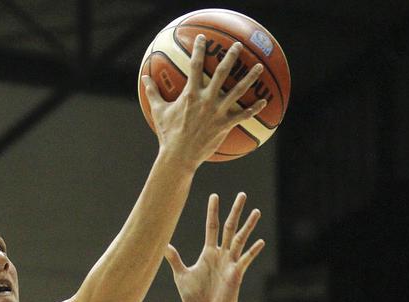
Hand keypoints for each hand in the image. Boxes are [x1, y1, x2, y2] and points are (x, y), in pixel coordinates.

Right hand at [142, 38, 267, 169]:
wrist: (179, 156)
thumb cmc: (168, 134)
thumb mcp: (158, 111)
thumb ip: (153, 92)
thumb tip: (145, 77)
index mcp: (190, 94)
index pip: (195, 65)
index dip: (199, 49)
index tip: (203, 38)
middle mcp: (206, 100)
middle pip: (222, 73)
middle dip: (230, 57)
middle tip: (238, 45)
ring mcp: (217, 112)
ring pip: (238, 91)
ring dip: (250, 77)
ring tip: (259, 66)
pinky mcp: (225, 125)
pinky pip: (243, 115)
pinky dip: (254, 108)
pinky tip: (264, 101)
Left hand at [165, 192, 263, 301]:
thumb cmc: (194, 297)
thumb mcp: (181, 276)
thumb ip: (175, 259)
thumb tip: (163, 246)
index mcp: (209, 253)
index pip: (212, 227)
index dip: (213, 212)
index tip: (214, 196)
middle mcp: (221, 255)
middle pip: (230, 228)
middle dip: (235, 211)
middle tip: (242, 194)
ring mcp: (230, 263)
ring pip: (240, 239)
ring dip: (248, 226)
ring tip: (256, 211)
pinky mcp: (236, 274)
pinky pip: (245, 260)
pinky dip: (252, 251)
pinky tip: (260, 241)